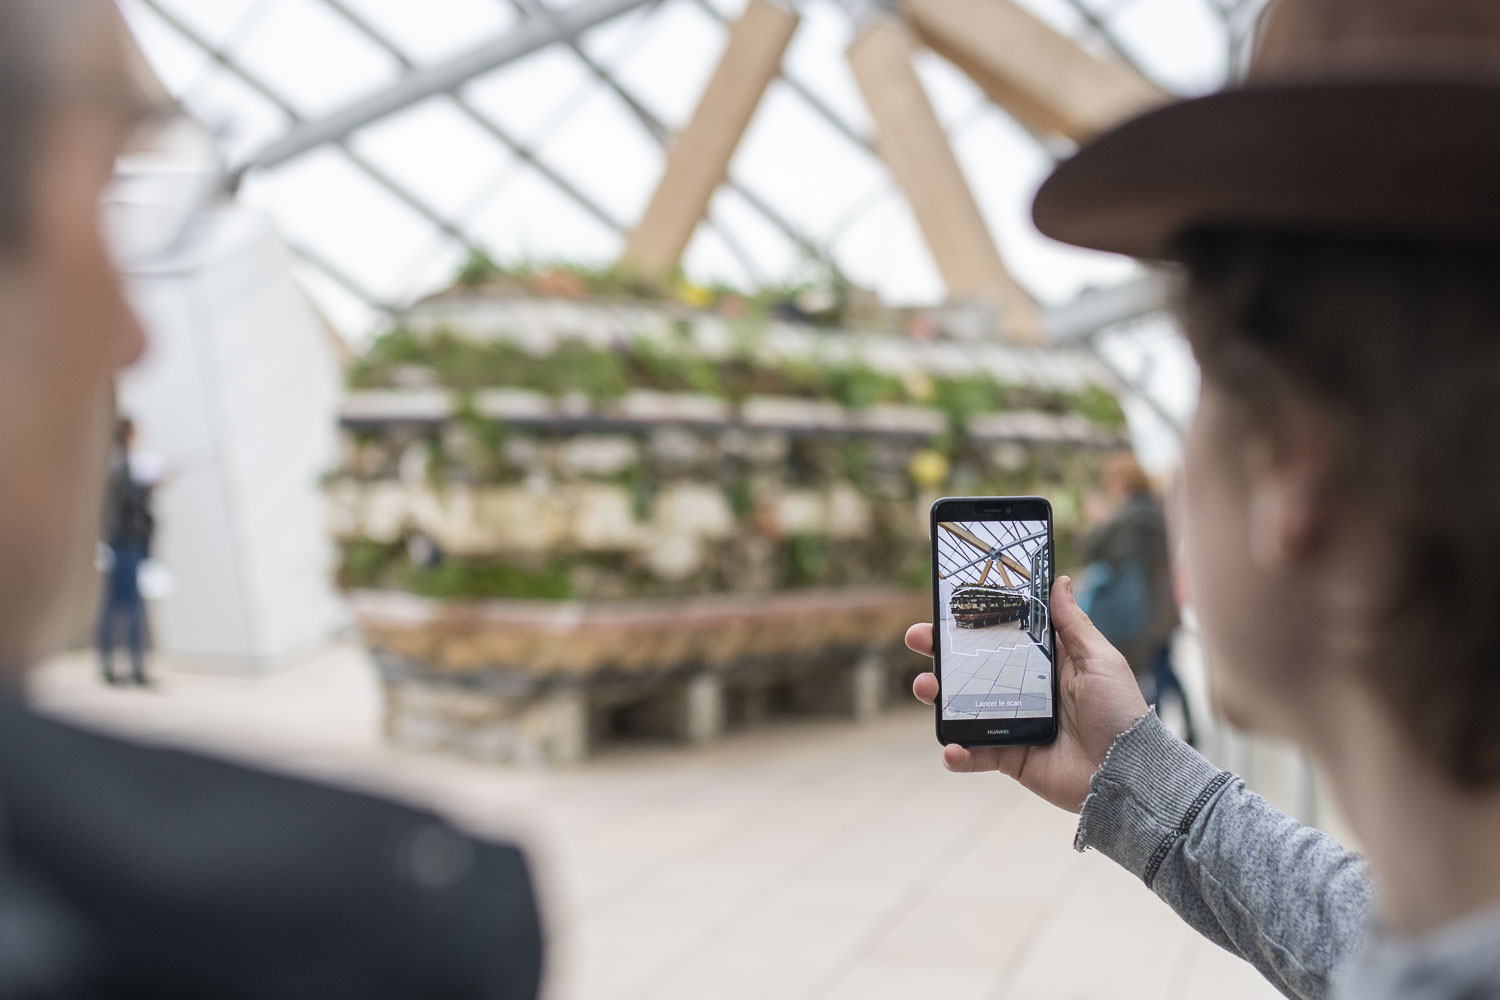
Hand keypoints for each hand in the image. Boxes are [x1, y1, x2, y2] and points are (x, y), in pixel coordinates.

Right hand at [907, 575, 1147, 812]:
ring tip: (925, 688)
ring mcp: (1014, 725)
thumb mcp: (1099, 659)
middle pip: (973, 668)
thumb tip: (1061, 581)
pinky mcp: (1011, 758)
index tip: (945, 608)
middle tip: (917, 641)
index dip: (972, 623)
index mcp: (1044, 664)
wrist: (1127, 773)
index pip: (1001, 636)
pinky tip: (951, 749)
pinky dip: (958, 754)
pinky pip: (976, 756)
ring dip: (938, 698)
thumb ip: (1073, 624)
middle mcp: (1024, 691)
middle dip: (940, 654)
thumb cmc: (1120, 711)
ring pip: (964, 708)